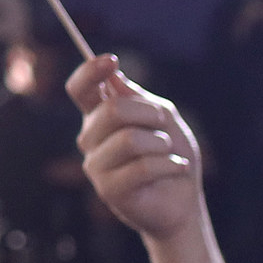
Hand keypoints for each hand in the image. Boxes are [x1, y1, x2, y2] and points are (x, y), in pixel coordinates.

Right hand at [72, 54, 205, 241]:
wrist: (183, 201)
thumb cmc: (171, 155)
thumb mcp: (165, 119)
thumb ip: (141, 99)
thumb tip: (115, 80)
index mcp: (98, 116)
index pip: (80, 89)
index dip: (90, 71)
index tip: (112, 60)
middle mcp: (90, 139)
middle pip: (112, 110)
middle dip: (149, 113)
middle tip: (165, 124)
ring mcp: (95, 165)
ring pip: (129, 140)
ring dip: (161, 143)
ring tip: (170, 153)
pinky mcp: (108, 190)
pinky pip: (142, 167)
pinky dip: (169, 165)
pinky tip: (178, 168)